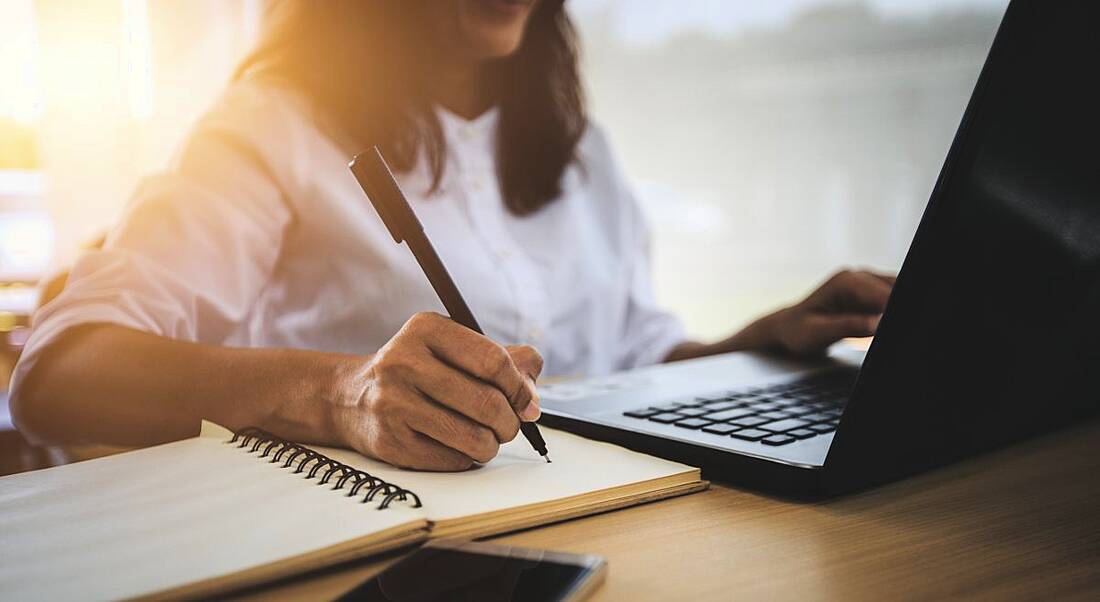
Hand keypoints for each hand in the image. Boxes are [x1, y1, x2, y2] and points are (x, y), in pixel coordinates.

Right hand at [331, 312, 542, 470]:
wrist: (351, 398)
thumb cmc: (418, 371)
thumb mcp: (454, 348)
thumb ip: (504, 360)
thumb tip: (533, 399)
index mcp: (426, 329)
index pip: (492, 360)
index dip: (520, 387)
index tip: (527, 402)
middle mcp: (403, 362)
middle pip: (486, 402)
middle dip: (510, 421)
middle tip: (509, 425)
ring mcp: (393, 403)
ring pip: (473, 437)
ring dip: (492, 444)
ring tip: (487, 438)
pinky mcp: (390, 441)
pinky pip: (452, 459)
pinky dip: (466, 457)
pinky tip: (457, 445)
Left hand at [766, 269, 894, 354]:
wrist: (789, 329)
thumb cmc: (798, 330)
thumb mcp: (819, 332)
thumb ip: (848, 326)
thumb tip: (878, 323)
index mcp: (845, 281)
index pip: (884, 295)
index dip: (889, 311)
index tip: (881, 324)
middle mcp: (858, 277)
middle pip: (893, 288)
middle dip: (890, 309)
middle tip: (876, 330)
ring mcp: (865, 284)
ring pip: (893, 291)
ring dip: (889, 310)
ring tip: (873, 330)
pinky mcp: (870, 296)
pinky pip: (888, 300)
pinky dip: (887, 312)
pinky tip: (874, 326)